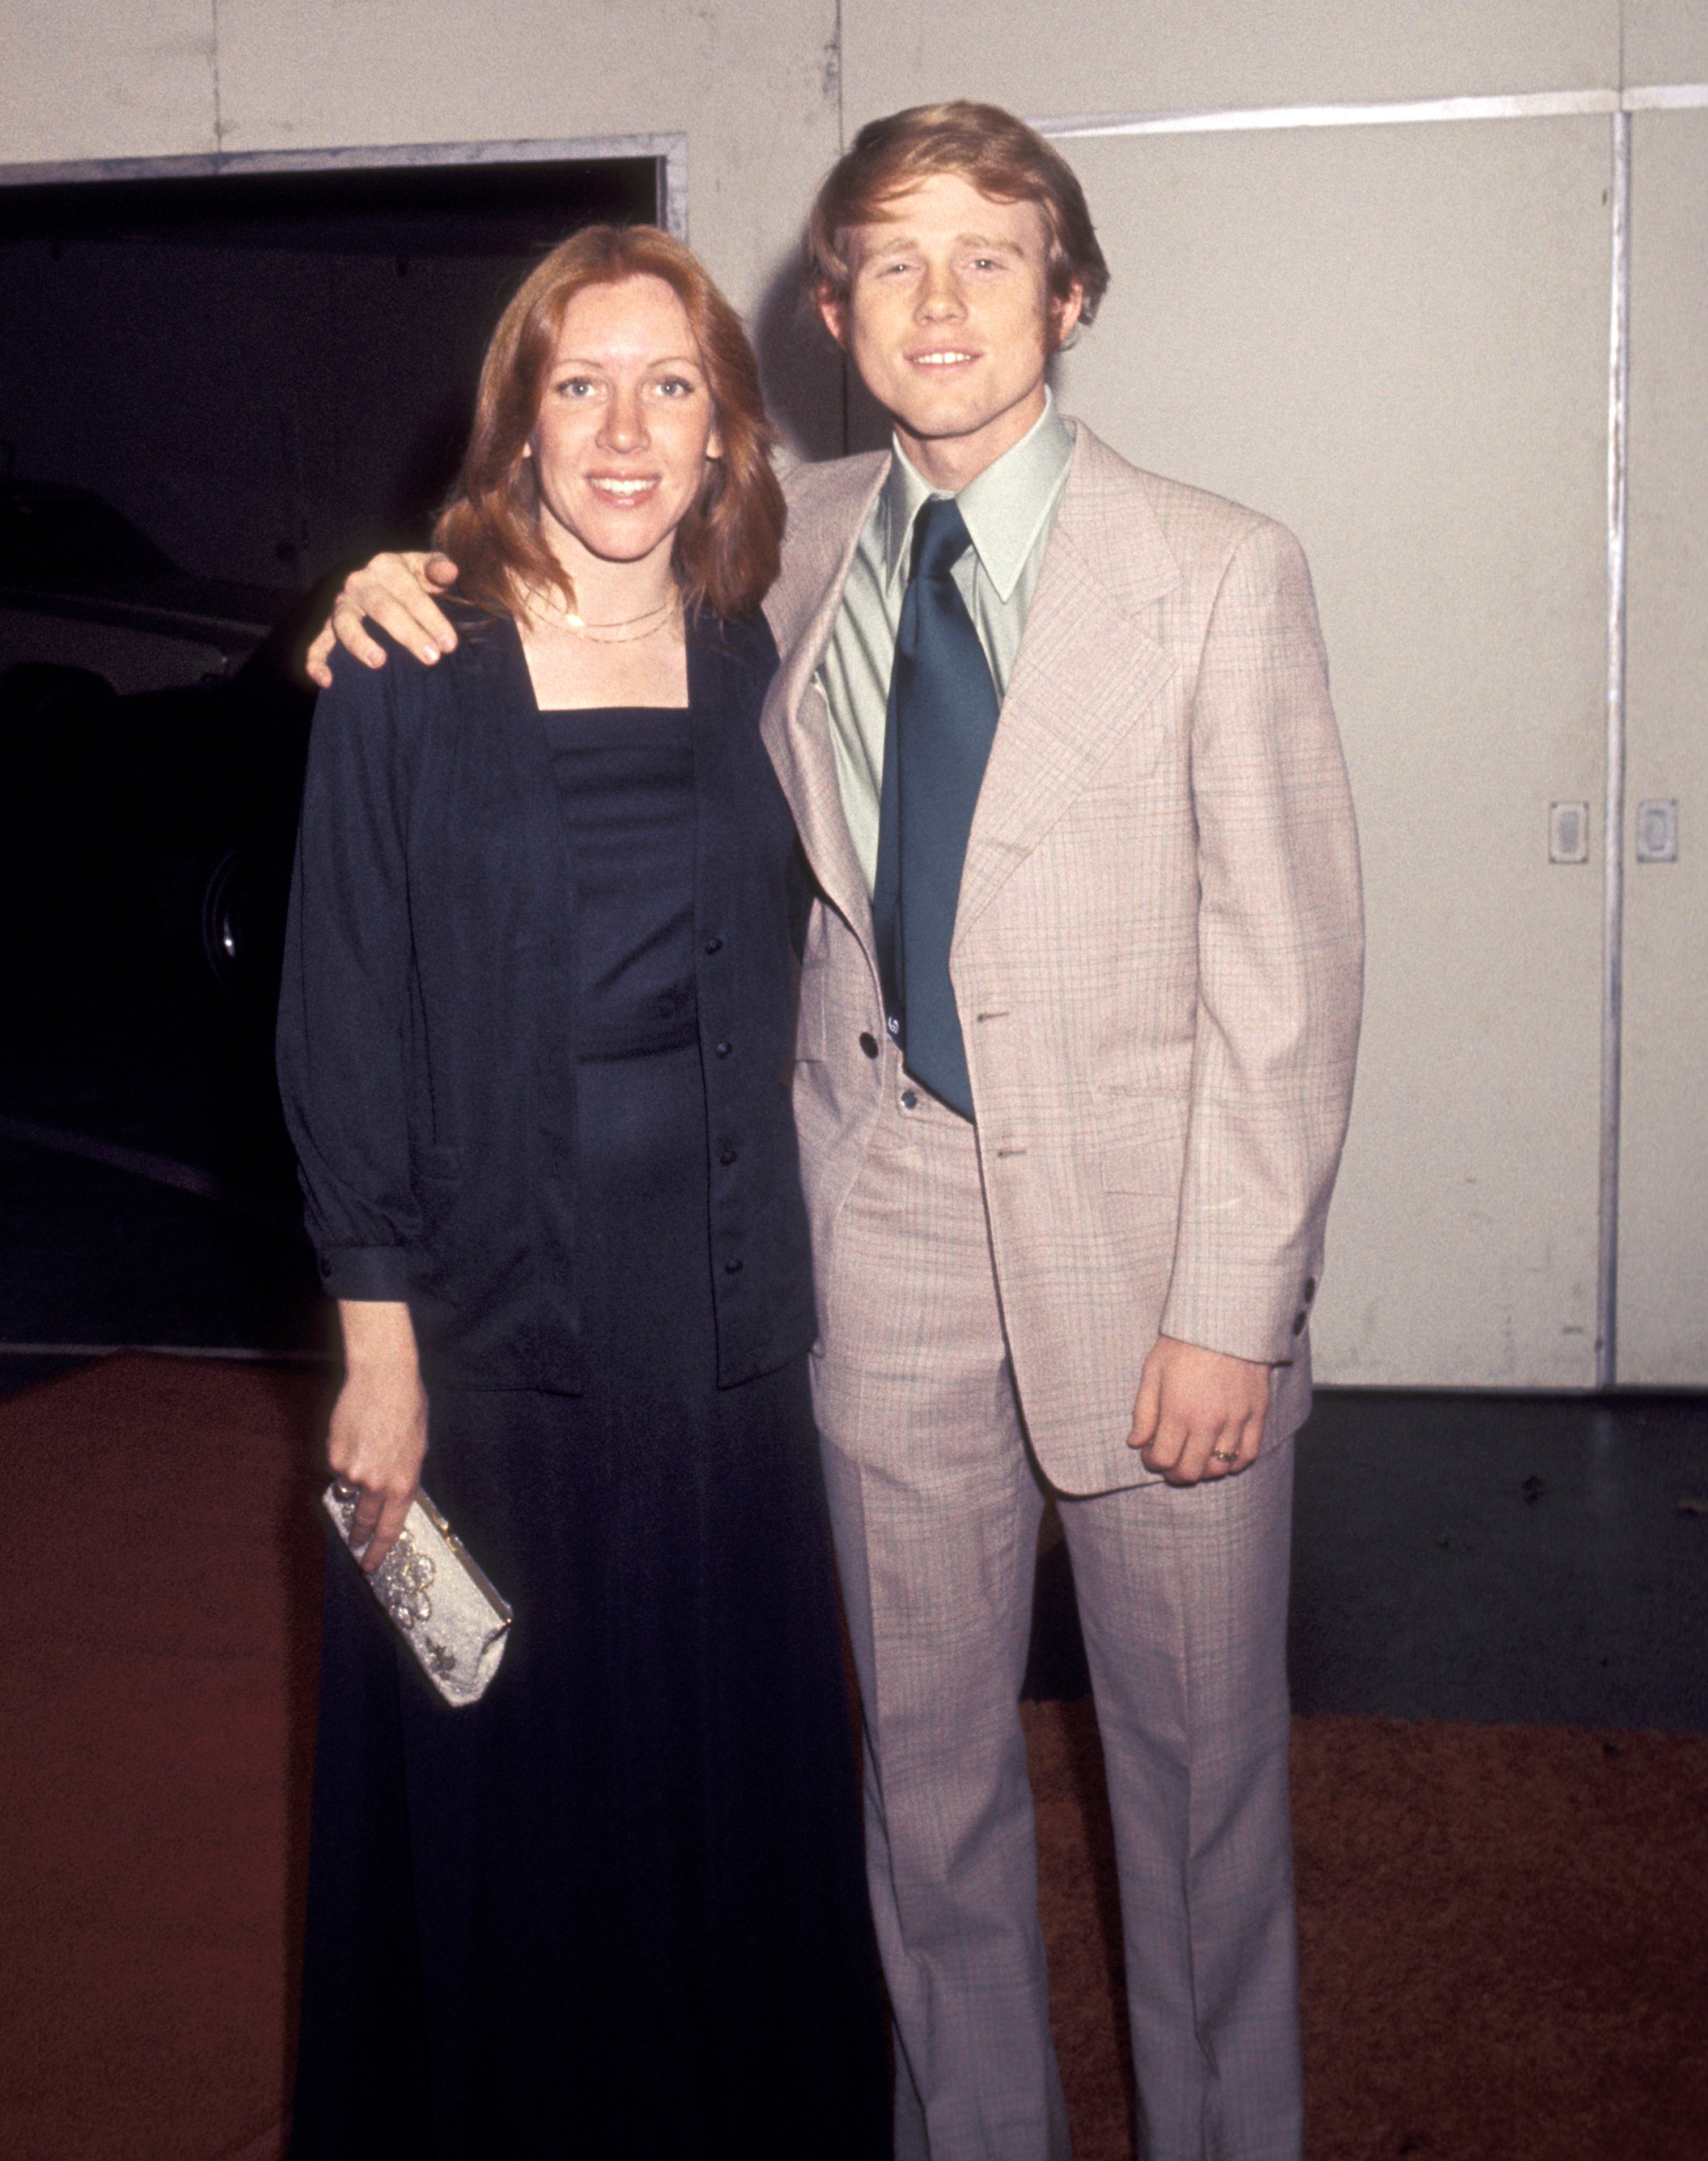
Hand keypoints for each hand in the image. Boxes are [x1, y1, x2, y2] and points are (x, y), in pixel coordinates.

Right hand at [305, 550, 462, 687]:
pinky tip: (326, 681)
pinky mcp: (328, 625)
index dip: (431, 618)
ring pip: (345, 622)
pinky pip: (317, 643)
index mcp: (386, 567)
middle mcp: (359, 583)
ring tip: (379, 662)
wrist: (377, 575)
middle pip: (382, 608)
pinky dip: (316, 661)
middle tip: (432, 658)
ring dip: (360, 642)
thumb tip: (450, 571)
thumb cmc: (408, 577)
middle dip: (408, 633)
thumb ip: (438, 568)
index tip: (450, 644)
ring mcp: (341, 605)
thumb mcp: (423, 566)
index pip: (411, 594)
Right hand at [329, 1301, 427, 1570]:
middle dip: (360, 1533)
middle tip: (356, 1541)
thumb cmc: (408, 1406)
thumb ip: (404, 1476)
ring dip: (356, 1479)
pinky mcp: (334, 1455)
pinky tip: (356, 1434)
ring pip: (351, 1487)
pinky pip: (338, 1466)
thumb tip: (392, 1495)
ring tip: (367, 1450)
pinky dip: (345, 1457)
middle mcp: (377, 1483)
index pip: (390, 1528)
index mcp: (404, 1482)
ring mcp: (353, 1470)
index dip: (379, 1550)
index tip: (371, 1563)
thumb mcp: (419, 1446)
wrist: (383, 1377)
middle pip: (364, 1519)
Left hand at [1128, 1335, 1268, 1484]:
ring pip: (1219, 1468)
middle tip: (1170, 1463)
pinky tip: (1223, 1457)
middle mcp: (1208, 1422)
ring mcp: (1236, 1420)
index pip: (1163, 1459)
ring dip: (1203, 1470)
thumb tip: (1135, 1443)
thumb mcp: (1153, 1371)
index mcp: (1178, 1411)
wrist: (1226, 1321)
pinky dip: (1234, 1464)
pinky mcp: (1257, 1414)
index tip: (1150, 1452)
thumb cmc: (1183, 1343)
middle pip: (1190, 1471)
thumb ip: (1143, 1411)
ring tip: (1194, 1458)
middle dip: (1174, 1473)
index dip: (1152, 1462)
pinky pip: (1248, 1455)